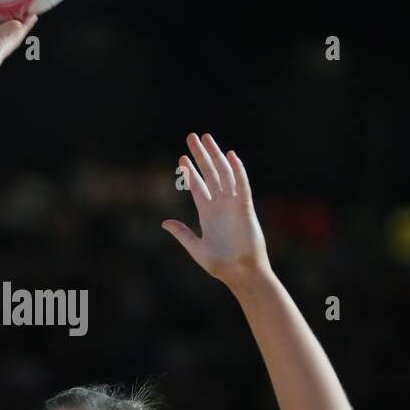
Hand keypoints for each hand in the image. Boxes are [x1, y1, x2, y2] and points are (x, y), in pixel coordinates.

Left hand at [162, 132, 270, 286]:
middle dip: (201, 155)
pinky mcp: (245, 208)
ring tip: (207, 138)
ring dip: (216, 156)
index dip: (190, 172)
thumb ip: (182, 233)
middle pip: (210, 173)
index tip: (181, 158)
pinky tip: (231, 156)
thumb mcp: (196, 248)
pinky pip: (241, 185)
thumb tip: (164, 222)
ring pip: (224, 173)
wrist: (241, 272)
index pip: (197, 187)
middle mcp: (220, 205)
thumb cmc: (220, 264)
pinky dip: (237, 170)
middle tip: (193, 136)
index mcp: (207, 214)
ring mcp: (233, 204)